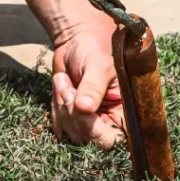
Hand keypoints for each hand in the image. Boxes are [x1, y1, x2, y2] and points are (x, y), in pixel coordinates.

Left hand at [51, 25, 124, 148]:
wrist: (76, 41)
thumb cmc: (94, 49)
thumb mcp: (98, 64)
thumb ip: (93, 86)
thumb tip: (84, 107)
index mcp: (123, 112)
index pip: (112, 139)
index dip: (96, 130)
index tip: (83, 106)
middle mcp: (107, 121)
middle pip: (88, 138)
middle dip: (73, 114)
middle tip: (68, 88)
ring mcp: (89, 121)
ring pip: (71, 133)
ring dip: (62, 106)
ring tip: (63, 80)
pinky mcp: (72, 117)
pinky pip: (58, 125)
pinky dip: (56, 105)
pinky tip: (60, 85)